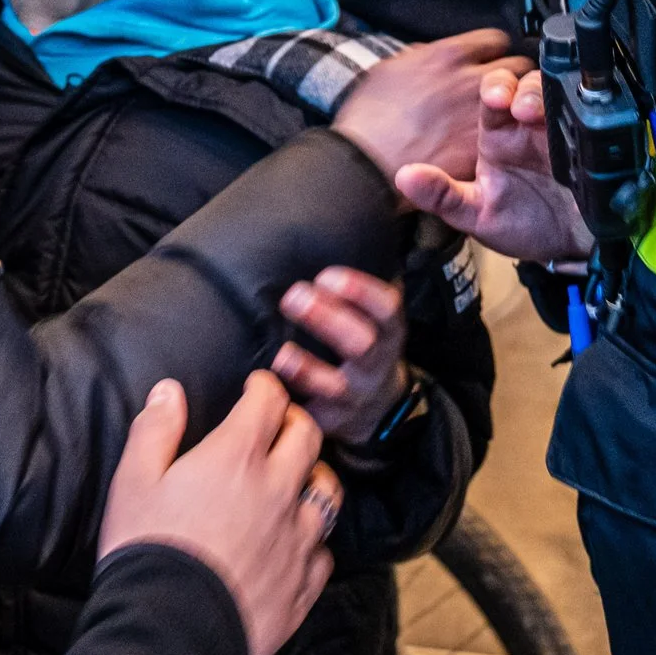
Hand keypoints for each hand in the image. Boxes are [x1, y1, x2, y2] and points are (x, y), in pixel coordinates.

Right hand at [99, 372, 339, 654]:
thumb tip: (169, 392)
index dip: (265, 387)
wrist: (169, 632)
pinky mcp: (302, 586)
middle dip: (296, 422)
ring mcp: (297, 540)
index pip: (268, 402)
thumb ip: (155, 430)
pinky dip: (314, 541)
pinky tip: (298, 543)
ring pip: (328, 492)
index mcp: (236, 458)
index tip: (257, 387)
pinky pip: (324, 553)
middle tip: (280, 424)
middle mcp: (278, 492)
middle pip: (307, 439)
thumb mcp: (133, 481)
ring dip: (315, 477)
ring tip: (300, 479)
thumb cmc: (147, 551)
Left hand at [272, 266, 407, 443]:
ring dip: (307, 369)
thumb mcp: (375, 318)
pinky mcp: (331, 421)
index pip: (385, 307)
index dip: (359, 291)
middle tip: (293, 296)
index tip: (326, 275)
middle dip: (327, 319)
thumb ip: (358, 288)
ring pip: (334, 385)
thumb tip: (351, 233)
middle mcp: (374, 363)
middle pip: (360, 342)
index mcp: (387, 331)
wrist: (378, 408)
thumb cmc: (365, 345)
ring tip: (282, 353)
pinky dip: (290, 405)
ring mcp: (354, 395)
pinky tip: (267, 391)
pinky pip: (311, 416)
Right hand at [332, 30, 525, 183]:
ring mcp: (482, 117)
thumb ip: (419, 58)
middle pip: (517, 68)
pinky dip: (505, 140)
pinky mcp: (482, 151)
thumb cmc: (367, 118)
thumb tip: (430, 54)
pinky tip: (489, 146)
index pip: (494, 40)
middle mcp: (472, 81)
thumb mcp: (388, 70)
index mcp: (448, 57)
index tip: (486, 62)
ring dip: (515, 107)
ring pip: (522, 102)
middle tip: (500, 91)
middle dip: (511, 78)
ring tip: (501, 118)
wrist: (364, 165)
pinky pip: (510, 137)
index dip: (491, 53)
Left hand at [398, 66, 592, 263]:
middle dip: (520, 85)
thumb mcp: (476, 215)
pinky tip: (571, 122)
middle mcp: (528, 126)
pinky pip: (586, 115)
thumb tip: (403, 176)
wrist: (570, 248)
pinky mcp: (587, 140)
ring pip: (554, 92)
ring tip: (535, 113)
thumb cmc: (521, 226)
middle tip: (516, 104)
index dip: (493, 89)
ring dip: (544, 95)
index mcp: (498, 136)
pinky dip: (579, 111)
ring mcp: (560, 130)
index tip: (494, 98)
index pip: (492, 97)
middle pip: (524, 84)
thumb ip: (442, 196)